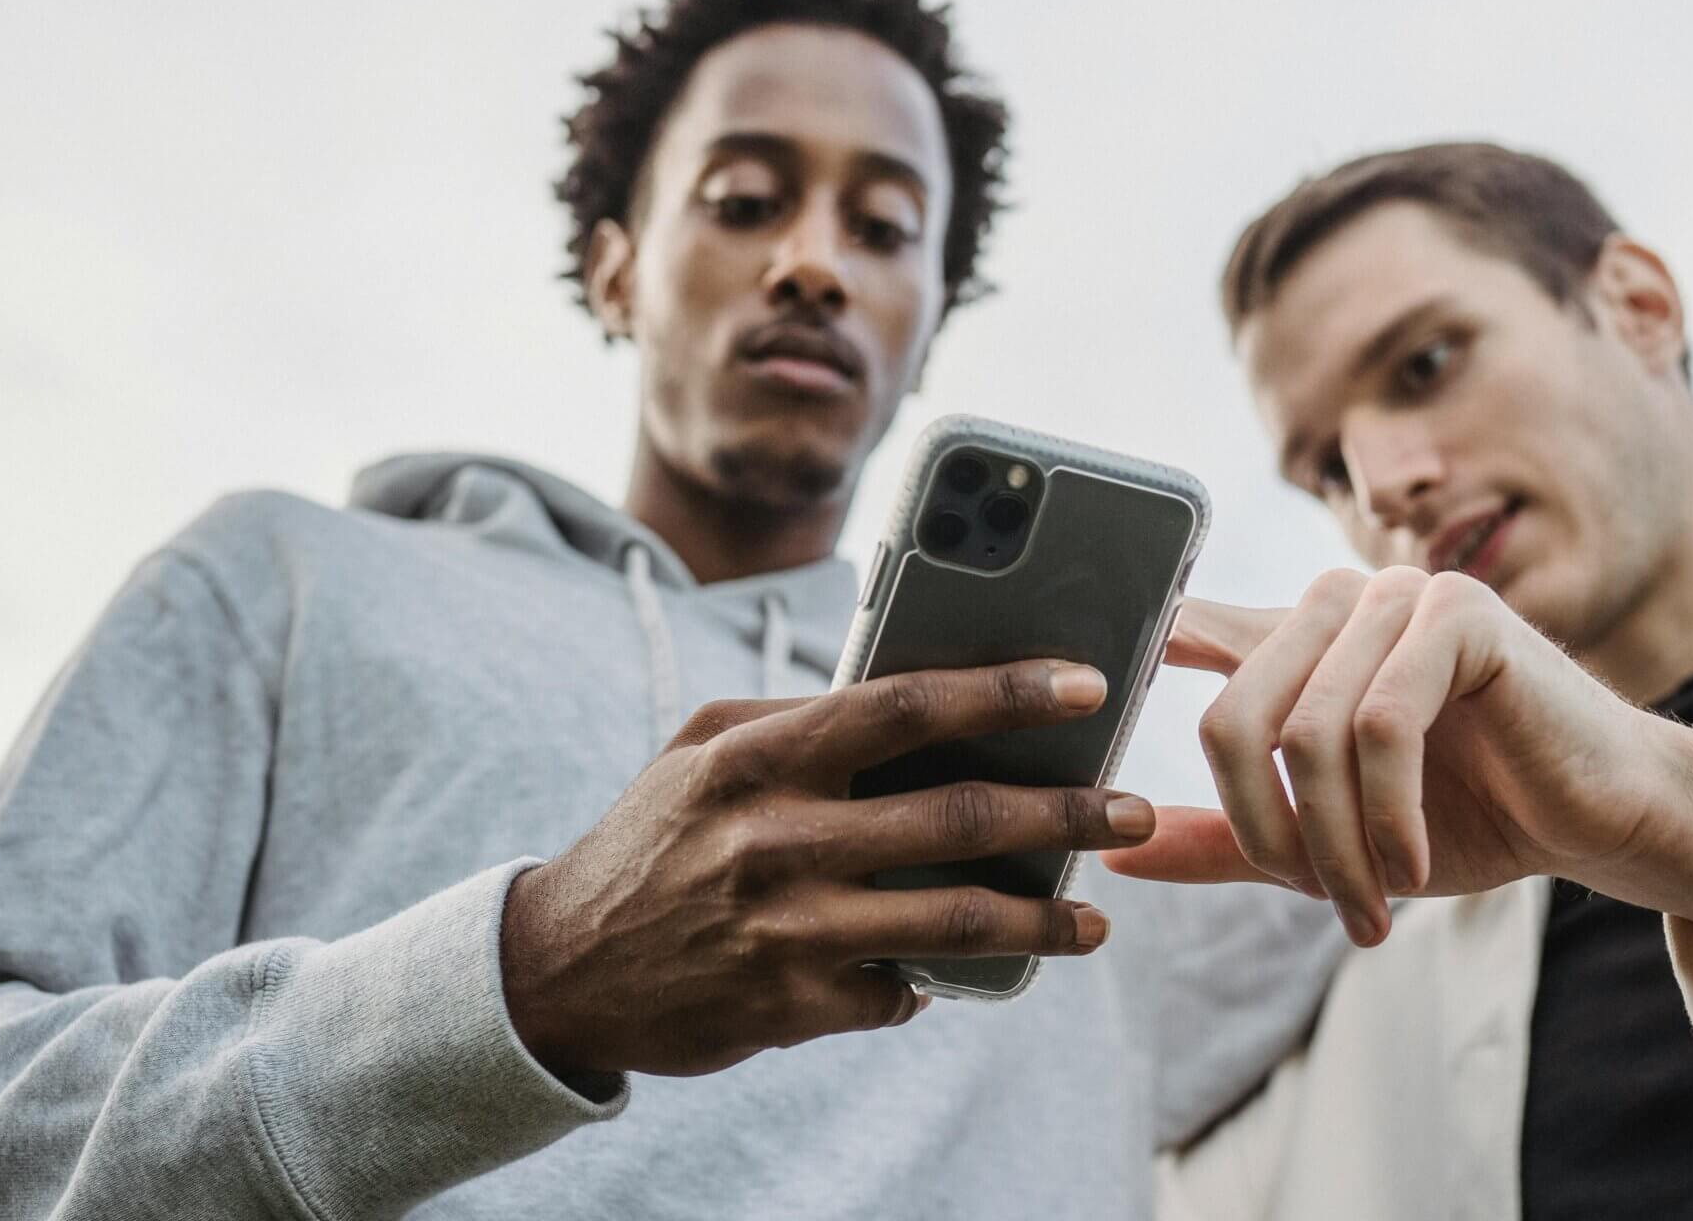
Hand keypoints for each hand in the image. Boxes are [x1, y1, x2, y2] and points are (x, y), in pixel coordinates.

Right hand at [501, 660, 1152, 1079]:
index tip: (1085, 685)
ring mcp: (789, 929)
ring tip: (1093, 921)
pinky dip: (943, 976)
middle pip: (958, 817)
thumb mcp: (705, 749)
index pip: (903, 706)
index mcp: (759, 756)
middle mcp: (777, 839)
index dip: (1003, 691)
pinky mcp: (794, 1006)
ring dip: (1042, 920)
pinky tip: (974, 967)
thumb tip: (925, 696)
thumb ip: (804, 719)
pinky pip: (903, 989)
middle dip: (1066, 813)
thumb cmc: (655, 836)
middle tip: (1134, 809)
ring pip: (955, 920)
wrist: (558, 968)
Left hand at [1110, 570, 1692, 947]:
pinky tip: (1412, 867)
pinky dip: (1387, 818)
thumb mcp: (1331, 841)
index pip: (1190, 634)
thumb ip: (1228, 839)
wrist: (1600, 816)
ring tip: (1370, 903)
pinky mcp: (1461, 615)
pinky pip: (1380, 724)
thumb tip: (1116, 851)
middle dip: (1264, 830)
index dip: (1137, 659)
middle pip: (1233, 714)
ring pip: (1307, 733)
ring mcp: (1399, 598)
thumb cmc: (1470, 817)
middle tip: (1312, 899)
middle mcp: (1338, 604)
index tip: (1085, 706)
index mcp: (1298, 639)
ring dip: (1335, 845)